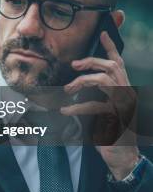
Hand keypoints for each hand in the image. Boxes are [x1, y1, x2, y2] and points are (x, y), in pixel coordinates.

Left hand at [60, 31, 138, 179]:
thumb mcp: (101, 111)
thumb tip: (71, 86)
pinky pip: (95, 106)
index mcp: (124, 89)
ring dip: (82, 81)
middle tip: (74, 65)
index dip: (111, 47)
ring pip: (105, 80)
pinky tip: (65, 111)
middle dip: (91, 61)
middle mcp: (127, 94)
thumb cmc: (110, 133)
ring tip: (67, 89)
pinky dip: (77, 107)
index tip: (103, 33)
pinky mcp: (117, 118)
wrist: (122, 158)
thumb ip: (93, 96)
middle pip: (112, 66)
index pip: (118, 63)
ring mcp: (124, 105)